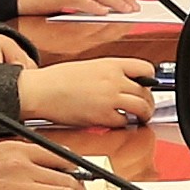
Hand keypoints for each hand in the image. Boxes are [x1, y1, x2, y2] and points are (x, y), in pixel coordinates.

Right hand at [16, 58, 156, 131]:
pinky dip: (124, 124)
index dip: (149, 80)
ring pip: (141, 108)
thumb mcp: (90, 66)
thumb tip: (126, 81)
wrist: (40, 91)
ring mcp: (109, 98)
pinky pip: (124, 122)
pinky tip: (118, 122)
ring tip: (138, 117)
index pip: (146, 69)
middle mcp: (113, 80)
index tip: (147, 87)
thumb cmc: (57, 79)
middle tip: (143, 107)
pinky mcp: (102, 116)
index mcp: (111, 64)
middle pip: (146, 92)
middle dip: (148, 101)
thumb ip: (111, 72)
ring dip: (143, 114)